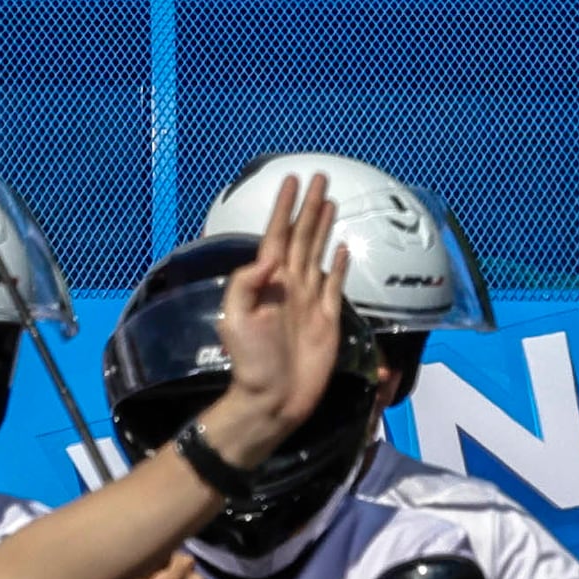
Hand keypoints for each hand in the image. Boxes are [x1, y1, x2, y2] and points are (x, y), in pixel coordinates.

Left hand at [199, 176, 348, 458]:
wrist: (273, 400)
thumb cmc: (250, 362)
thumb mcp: (235, 319)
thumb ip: (246, 283)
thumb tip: (271, 255)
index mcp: (268, 282)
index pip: (278, 234)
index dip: (284, 208)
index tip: (291, 180)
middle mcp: (291, 285)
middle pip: (302, 236)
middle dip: (309, 207)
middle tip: (319, 177)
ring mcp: (311, 300)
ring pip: (319, 252)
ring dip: (324, 226)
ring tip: (331, 200)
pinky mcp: (329, 319)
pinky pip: (336, 284)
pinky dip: (340, 265)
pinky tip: (343, 248)